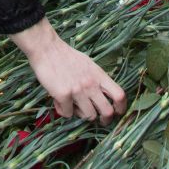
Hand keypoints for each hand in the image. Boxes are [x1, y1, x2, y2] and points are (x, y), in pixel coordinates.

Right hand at [11, 19, 125, 122]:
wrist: (46, 48)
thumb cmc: (66, 56)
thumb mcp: (88, 65)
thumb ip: (96, 80)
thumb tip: (100, 96)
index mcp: (99, 75)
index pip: (119, 95)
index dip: (121, 108)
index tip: (117, 113)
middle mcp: (91, 84)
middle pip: (108, 111)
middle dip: (105, 120)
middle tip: (98, 120)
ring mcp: (78, 90)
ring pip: (88, 116)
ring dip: (80, 114)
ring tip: (73, 105)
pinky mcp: (63, 95)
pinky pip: (68, 114)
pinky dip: (63, 111)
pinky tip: (58, 102)